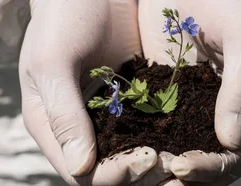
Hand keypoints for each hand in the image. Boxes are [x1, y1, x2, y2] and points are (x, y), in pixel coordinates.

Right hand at [19, 0, 172, 184]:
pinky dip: (166, 138)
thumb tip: (80, 168)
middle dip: (142, 175)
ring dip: (158, 162)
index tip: (147, 159)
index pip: (81, 173)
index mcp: (50, 127)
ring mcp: (103, 117)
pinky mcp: (127, 102)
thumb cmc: (60, 17)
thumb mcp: (53, 62)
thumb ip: (64, 113)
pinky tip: (190, 135)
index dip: (115, 176)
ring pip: (130, 156)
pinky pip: (146, 130)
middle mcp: (76, 129)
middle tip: (175, 162)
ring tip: (185, 156)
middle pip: (108, 173)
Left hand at [138, 0, 240, 184]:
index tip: (179, 165)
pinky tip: (123, 147)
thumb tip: (231, 141)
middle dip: (182, 175)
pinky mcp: (168, 98)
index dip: (209, 168)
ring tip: (135, 166)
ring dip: (160, 166)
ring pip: (181, 153)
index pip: (233, 157)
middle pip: (207, 165)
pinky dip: (145, 144)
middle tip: (150, 171)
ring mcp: (197, 108)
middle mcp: (228, 114)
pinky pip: (158, 130)